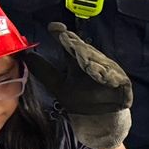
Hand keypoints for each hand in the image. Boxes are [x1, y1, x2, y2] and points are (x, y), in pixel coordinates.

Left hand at [28, 23, 133, 148]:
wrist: (100, 120)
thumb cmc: (82, 102)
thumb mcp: (58, 86)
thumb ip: (43, 71)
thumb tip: (26, 56)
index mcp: (79, 61)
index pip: (70, 45)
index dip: (62, 36)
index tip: (53, 28)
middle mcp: (94, 62)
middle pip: (84, 50)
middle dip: (75, 44)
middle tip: (65, 37)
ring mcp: (109, 71)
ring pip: (98, 61)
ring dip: (88, 56)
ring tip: (79, 51)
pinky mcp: (122, 82)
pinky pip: (114, 76)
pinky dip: (107, 74)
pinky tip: (98, 72)